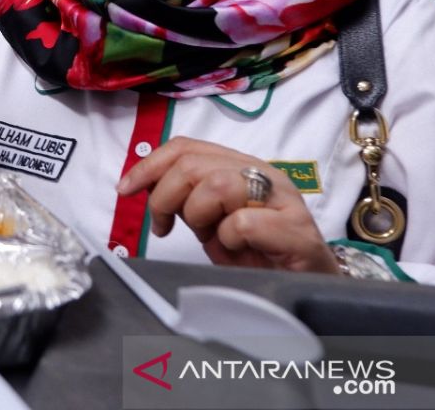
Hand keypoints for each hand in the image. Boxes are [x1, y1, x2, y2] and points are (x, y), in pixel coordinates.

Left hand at [117, 137, 338, 273]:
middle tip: (164, 227)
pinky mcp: (295, 230)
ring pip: (216, 186)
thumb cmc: (258, 255)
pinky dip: (227, 239)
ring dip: (198, 216)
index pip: (186, 147)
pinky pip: (242, 222)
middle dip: (166, 197)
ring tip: (210, 238)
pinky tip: (236, 251)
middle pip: (194, 165)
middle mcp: (263, 173)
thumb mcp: (211, 224)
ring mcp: (283, 199)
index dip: (150, 165)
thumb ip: (186, 201)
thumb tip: (146, 188)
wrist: (308, 287)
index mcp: (240, 166)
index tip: (125, 189)